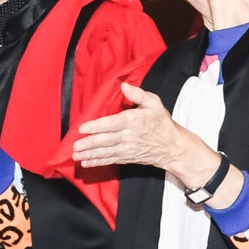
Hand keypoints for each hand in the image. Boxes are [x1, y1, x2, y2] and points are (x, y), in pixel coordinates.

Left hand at [75, 84, 213, 185]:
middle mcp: (128, 136)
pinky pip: (110, 160)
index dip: (97, 126)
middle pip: (106, 140)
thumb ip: (139, 94)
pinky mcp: (126, 157)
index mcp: (133, 121)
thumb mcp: (155, 104)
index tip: (83, 128)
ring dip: (90, 154)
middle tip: (75, 146)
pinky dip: (97, 162)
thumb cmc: (162, 123)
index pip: (112, 124)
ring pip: (106, 152)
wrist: (173, 147)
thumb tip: (124, 86)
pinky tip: (86, 163)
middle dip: (89, 144)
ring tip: (76, 156)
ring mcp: (127, 149)